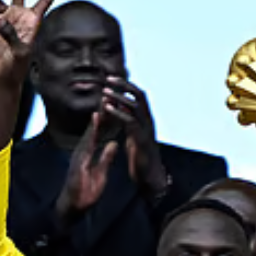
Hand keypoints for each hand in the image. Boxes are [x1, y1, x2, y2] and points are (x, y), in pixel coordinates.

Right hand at [55, 112, 118, 224]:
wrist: (73, 207)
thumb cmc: (86, 191)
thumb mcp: (101, 172)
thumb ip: (106, 157)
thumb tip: (113, 144)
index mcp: (88, 152)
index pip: (99, 132)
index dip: (106, 118)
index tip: (114, 104)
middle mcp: (83, 151)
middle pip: (93, 129)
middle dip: (101, 113)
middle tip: (108, 95)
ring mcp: (79, 157)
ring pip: (89, 134)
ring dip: (96, 120)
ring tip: (103, 104)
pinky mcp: (78, 164)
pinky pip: (86, 148)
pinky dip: (91, 136)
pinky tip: (96, 126)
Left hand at [99, 77, 166, 196]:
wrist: (150, 178)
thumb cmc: (141, 160)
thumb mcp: (134, 137)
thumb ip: (129, 124)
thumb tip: (123, 111)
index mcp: (146, 120)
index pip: (139, 96)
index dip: (126, 86)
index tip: (112, 79)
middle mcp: (149, 121)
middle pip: (139, 95)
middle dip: (124, 85)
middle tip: (109, 78)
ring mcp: (146, 129)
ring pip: (134, 106)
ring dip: (119, 97)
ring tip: (105, 91)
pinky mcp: (141, 139)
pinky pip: (130, 122)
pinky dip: (118, 113)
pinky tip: (107, 108)